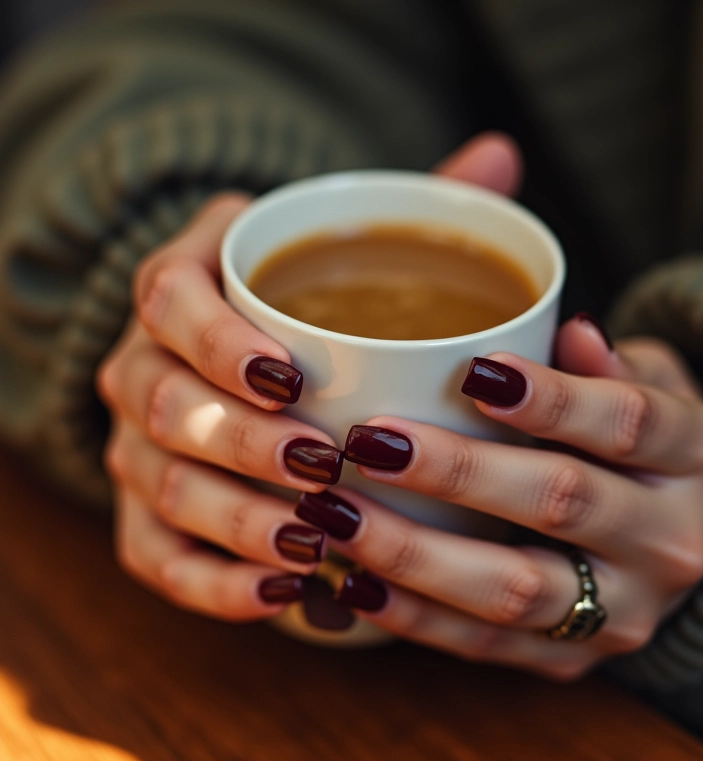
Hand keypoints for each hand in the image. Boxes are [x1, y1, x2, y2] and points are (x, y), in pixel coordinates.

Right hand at [97, 132, 523, 620]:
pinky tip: (283, 594)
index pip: (168, 299)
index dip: (219, 340)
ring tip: (317, 542)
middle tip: (324, 468)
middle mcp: (144, 366)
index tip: (291, 375)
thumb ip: (412, 211)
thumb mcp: (347, 253)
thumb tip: (499, 156)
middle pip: (163, 403)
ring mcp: (136, 444)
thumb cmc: (311, 312)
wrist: (242, 373)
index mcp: (183, 288)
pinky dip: (214, 582)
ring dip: (238, 520)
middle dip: (241, 443)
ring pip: (162, 484)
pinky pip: (157, 557)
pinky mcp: (145, 515)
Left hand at [299, 320, 702, 678]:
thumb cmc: (645, 443)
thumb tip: (567, 331)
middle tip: (368, 445)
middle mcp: (668, 541)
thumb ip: (608, 365)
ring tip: (335, 516)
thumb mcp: (650, 388)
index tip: (472, 371)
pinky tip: (353, 583)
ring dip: (414, 554)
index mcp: (694, 456)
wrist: (683, 537)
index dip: (551, 398)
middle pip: (561, 503)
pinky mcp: (571, 658)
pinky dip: (414, 616)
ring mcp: (623, 612)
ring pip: (515, 589)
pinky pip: (486, 644)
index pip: (625, 421)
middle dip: (458, 474)